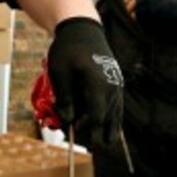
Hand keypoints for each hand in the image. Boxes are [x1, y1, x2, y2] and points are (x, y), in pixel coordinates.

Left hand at [47, 17, 123, 146]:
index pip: (97, 114)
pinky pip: (116, 104)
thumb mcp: (60, 72)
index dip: (91, 130)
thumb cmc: (67, 49)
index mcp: (97, 83)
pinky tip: (110, 129)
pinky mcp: (116, 82)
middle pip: (108, 116)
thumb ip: (65, 97)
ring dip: (108, 126)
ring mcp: (116, 83)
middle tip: (93, 147)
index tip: (86, 142)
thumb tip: (69, 119)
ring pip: (116, 112)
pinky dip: (112, 116)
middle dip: (100, 132)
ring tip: (105, 143)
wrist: (82, 29)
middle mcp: (112, 85)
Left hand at [126, 0, 176, 35]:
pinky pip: (139, 13)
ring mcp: (152, 0)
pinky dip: (136, 16)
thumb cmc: (174, 6)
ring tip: (132, 15)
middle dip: (128, 1)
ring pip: (135, 5)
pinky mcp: (152, 10)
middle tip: (126, 8)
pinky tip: (135, 19)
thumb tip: (135, 0)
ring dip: (131, 10)